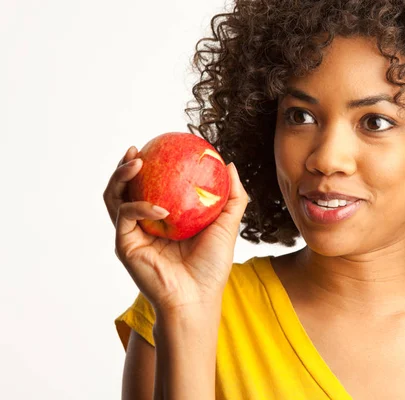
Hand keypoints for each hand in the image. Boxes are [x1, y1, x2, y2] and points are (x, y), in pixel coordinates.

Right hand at [104, 146, 248, 311]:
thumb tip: (229, 165)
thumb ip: (232, 197)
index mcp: (164, 218)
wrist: (198, 298)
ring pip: (115, 198)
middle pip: (125, 188)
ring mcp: (133, 234)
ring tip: (135, 161)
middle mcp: (144, 224)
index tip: (157, 146)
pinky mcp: (126, 245)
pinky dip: (140, 206)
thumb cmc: (212, 266)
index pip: (150, 186)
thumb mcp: (227, 225)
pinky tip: (159, 207)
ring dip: (121, 176)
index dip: (149, 166)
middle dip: (125, 166)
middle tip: (136, 149)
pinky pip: (125, 217)